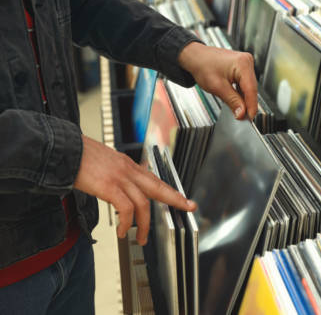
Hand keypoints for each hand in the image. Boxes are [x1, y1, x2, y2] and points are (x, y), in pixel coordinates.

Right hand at [74, 135, 195, 244]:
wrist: (64, 149)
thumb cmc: (80, 157)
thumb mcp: (105, 162)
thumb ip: (117, 174)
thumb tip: (121, 188)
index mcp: (128, 165)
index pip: (154, 179)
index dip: (170, 190)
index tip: (182, 197)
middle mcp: (128, 170)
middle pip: (158, 186)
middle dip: (175, 198)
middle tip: (188, 207)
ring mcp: (120, 178)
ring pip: (144, 203)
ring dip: (144, 224)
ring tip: (141, 238)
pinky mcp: (110, 187)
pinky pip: (126, 208)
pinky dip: (127, 222)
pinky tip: (122, 231)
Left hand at [178, 42, 257, 119]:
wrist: (195, 57)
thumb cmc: (202, 65)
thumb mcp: (217, 87)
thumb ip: (232, 101)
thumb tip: (242, 113)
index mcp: (243, 63)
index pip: (251, 89)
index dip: (251, 106)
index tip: (249, 117)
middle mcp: (246, 61)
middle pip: (251, 88)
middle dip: (248, 104)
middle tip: (243, 117)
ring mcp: (245, 64)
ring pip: (249, 87)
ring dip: (244, 99)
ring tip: (239, 111)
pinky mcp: (242, 67)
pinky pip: (245, 83)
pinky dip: (241, 93)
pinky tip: (238, 101)